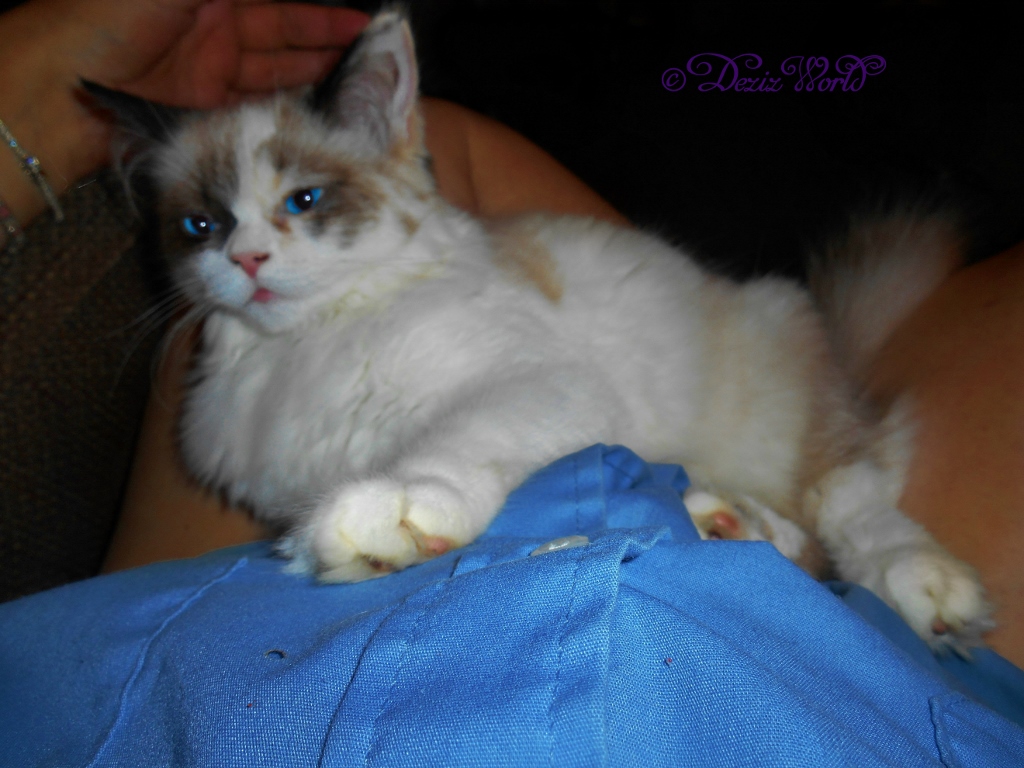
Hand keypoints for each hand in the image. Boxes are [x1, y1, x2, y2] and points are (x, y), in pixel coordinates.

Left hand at [67, 0, 369, 107]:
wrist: (63, 77)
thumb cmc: (114, 12)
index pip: (280, 5)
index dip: (322, 16)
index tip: (363, 25)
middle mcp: (215, 26)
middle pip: (284, 35)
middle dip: (326, 43)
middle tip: (372, 58)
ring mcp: (210, 68)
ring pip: (275, 70)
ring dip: (314, 75)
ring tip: (356, 85)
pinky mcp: (204, 107)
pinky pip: (255, 102)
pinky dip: (285, 103)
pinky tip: (316, 107)